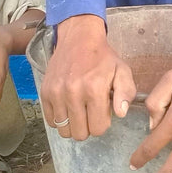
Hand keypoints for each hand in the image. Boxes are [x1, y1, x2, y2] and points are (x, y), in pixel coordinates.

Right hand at [39, 14, 135, 140]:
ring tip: (80, 108)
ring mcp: (57, 93)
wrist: (79, 38)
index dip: (103, 122)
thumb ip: (126, 92)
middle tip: (91, 110)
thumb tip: (121, 114)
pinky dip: (60, 118)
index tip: (103, 109)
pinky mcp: (45, 93)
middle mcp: (73, 93)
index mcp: (95, 89)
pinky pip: (51, 122)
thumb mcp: (122, 70)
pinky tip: (68, 105)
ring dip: (73, 124)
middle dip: (89, 126)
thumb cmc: (103, 57)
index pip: (98, 128)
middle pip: (80, 134)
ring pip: (64, 131)